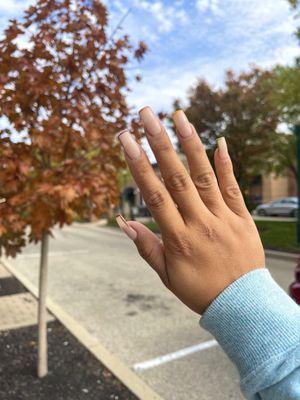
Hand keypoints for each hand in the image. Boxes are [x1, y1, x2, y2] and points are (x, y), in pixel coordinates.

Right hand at [116, 107, 264, 314]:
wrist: (242, 306)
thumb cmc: (200, 291)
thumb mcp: (167, 276)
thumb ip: (147, 248)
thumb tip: (126, 223)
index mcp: (178, 239)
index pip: (154, 195)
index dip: (139, 165)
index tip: (127, 140)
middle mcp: (200, 223)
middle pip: (176, 178)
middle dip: (159, 143)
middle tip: (146, 114)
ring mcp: (223, 218)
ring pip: (204, 177)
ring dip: (190, 144)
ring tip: (179, 116)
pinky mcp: (242, 218)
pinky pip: (233, 188)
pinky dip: (227, 164)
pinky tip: (219, 141)